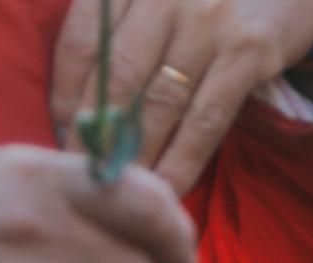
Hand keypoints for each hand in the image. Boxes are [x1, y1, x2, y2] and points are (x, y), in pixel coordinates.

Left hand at [51, 0, 312, 194]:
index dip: (65, 94)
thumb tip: (84, 98)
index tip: (64, 135)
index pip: (83, 41)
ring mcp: (208, 23)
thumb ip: (125, 24)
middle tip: (86, 175)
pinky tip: (170, 187)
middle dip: (98, 134)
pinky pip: (206, 119)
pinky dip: (185, 159)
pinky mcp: (248, 52)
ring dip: (138, 154)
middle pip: (118, 78)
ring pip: (160, 103)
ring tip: (125, 190)